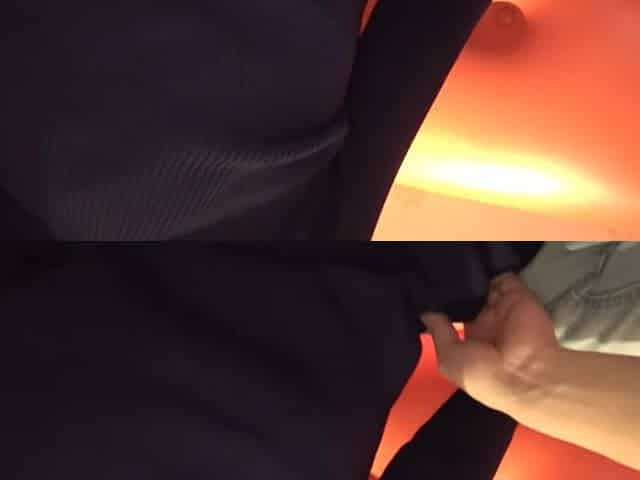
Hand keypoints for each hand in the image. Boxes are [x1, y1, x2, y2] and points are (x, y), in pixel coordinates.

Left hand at [421, 273, 559, 410]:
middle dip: (455, 286)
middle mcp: (487, 321)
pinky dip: (491, 270)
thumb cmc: (484, 374)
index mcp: (473, 339)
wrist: (527, 372)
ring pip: (483, 283)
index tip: (426, 291)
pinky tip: (473, 265)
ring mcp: (502, 306)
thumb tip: (425, 313)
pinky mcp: (517, 293)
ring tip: (451, 267)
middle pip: (468, 296)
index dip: (443, 304)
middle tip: (438, 274)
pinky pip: (503, 276)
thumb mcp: (450, 360)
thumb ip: (439, 333)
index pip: (456, 316)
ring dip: (471, 276)